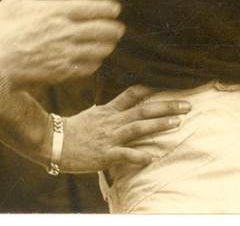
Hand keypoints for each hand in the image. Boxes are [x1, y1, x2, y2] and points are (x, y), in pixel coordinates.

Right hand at [0, 0, 125, 89]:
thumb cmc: (0, 30)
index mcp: (56, 11)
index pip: (92, 8)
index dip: (108, 9)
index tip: (116, 9)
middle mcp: (65, 32)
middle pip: (102, 30)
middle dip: (114, 29)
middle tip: (118, 28)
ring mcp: (65, 54)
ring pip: (99, 50)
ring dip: (107, 46)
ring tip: (109, 44)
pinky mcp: (61, 73)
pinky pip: (87, 68)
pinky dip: (94, 64)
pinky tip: (93, 61)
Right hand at [59, 85, 190, 172]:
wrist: (53, 143)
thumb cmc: (72, 130)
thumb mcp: (92, 114)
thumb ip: (108, 110)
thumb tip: (118, 104)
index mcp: (109, 110)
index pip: (133, 94)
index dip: (152, 88)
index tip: (170, 82)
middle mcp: (113, 121)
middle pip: (143, 110)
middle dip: (166, 106)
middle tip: (187, 105)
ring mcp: (110, 137)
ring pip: (138, 128)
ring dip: (159, 125)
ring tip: (178, 123)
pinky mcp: (105, 154)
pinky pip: (125, 155)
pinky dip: (139, 156)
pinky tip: (153, 158)